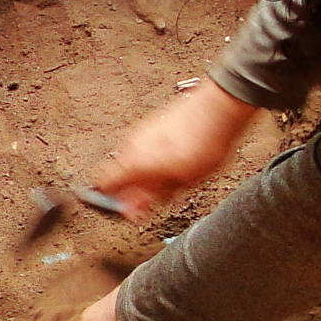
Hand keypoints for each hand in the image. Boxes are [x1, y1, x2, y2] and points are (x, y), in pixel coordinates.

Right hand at [92, 80, 262, 221]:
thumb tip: (132, 211)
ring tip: (172, 177)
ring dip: (145, 173)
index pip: (102, 184)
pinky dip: (152, 158)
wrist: (218, 109)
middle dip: (133, 187)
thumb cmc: (204, 143)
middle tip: (156, 195)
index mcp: (132, 162)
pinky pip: (142, 147)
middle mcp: (130, 145)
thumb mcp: (180, 183)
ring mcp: (140, 132)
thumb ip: (151, 197)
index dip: (113, 199)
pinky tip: (175, 160)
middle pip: (116, 173)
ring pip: (131, 160)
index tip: (130, 206)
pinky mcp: (151, 124)